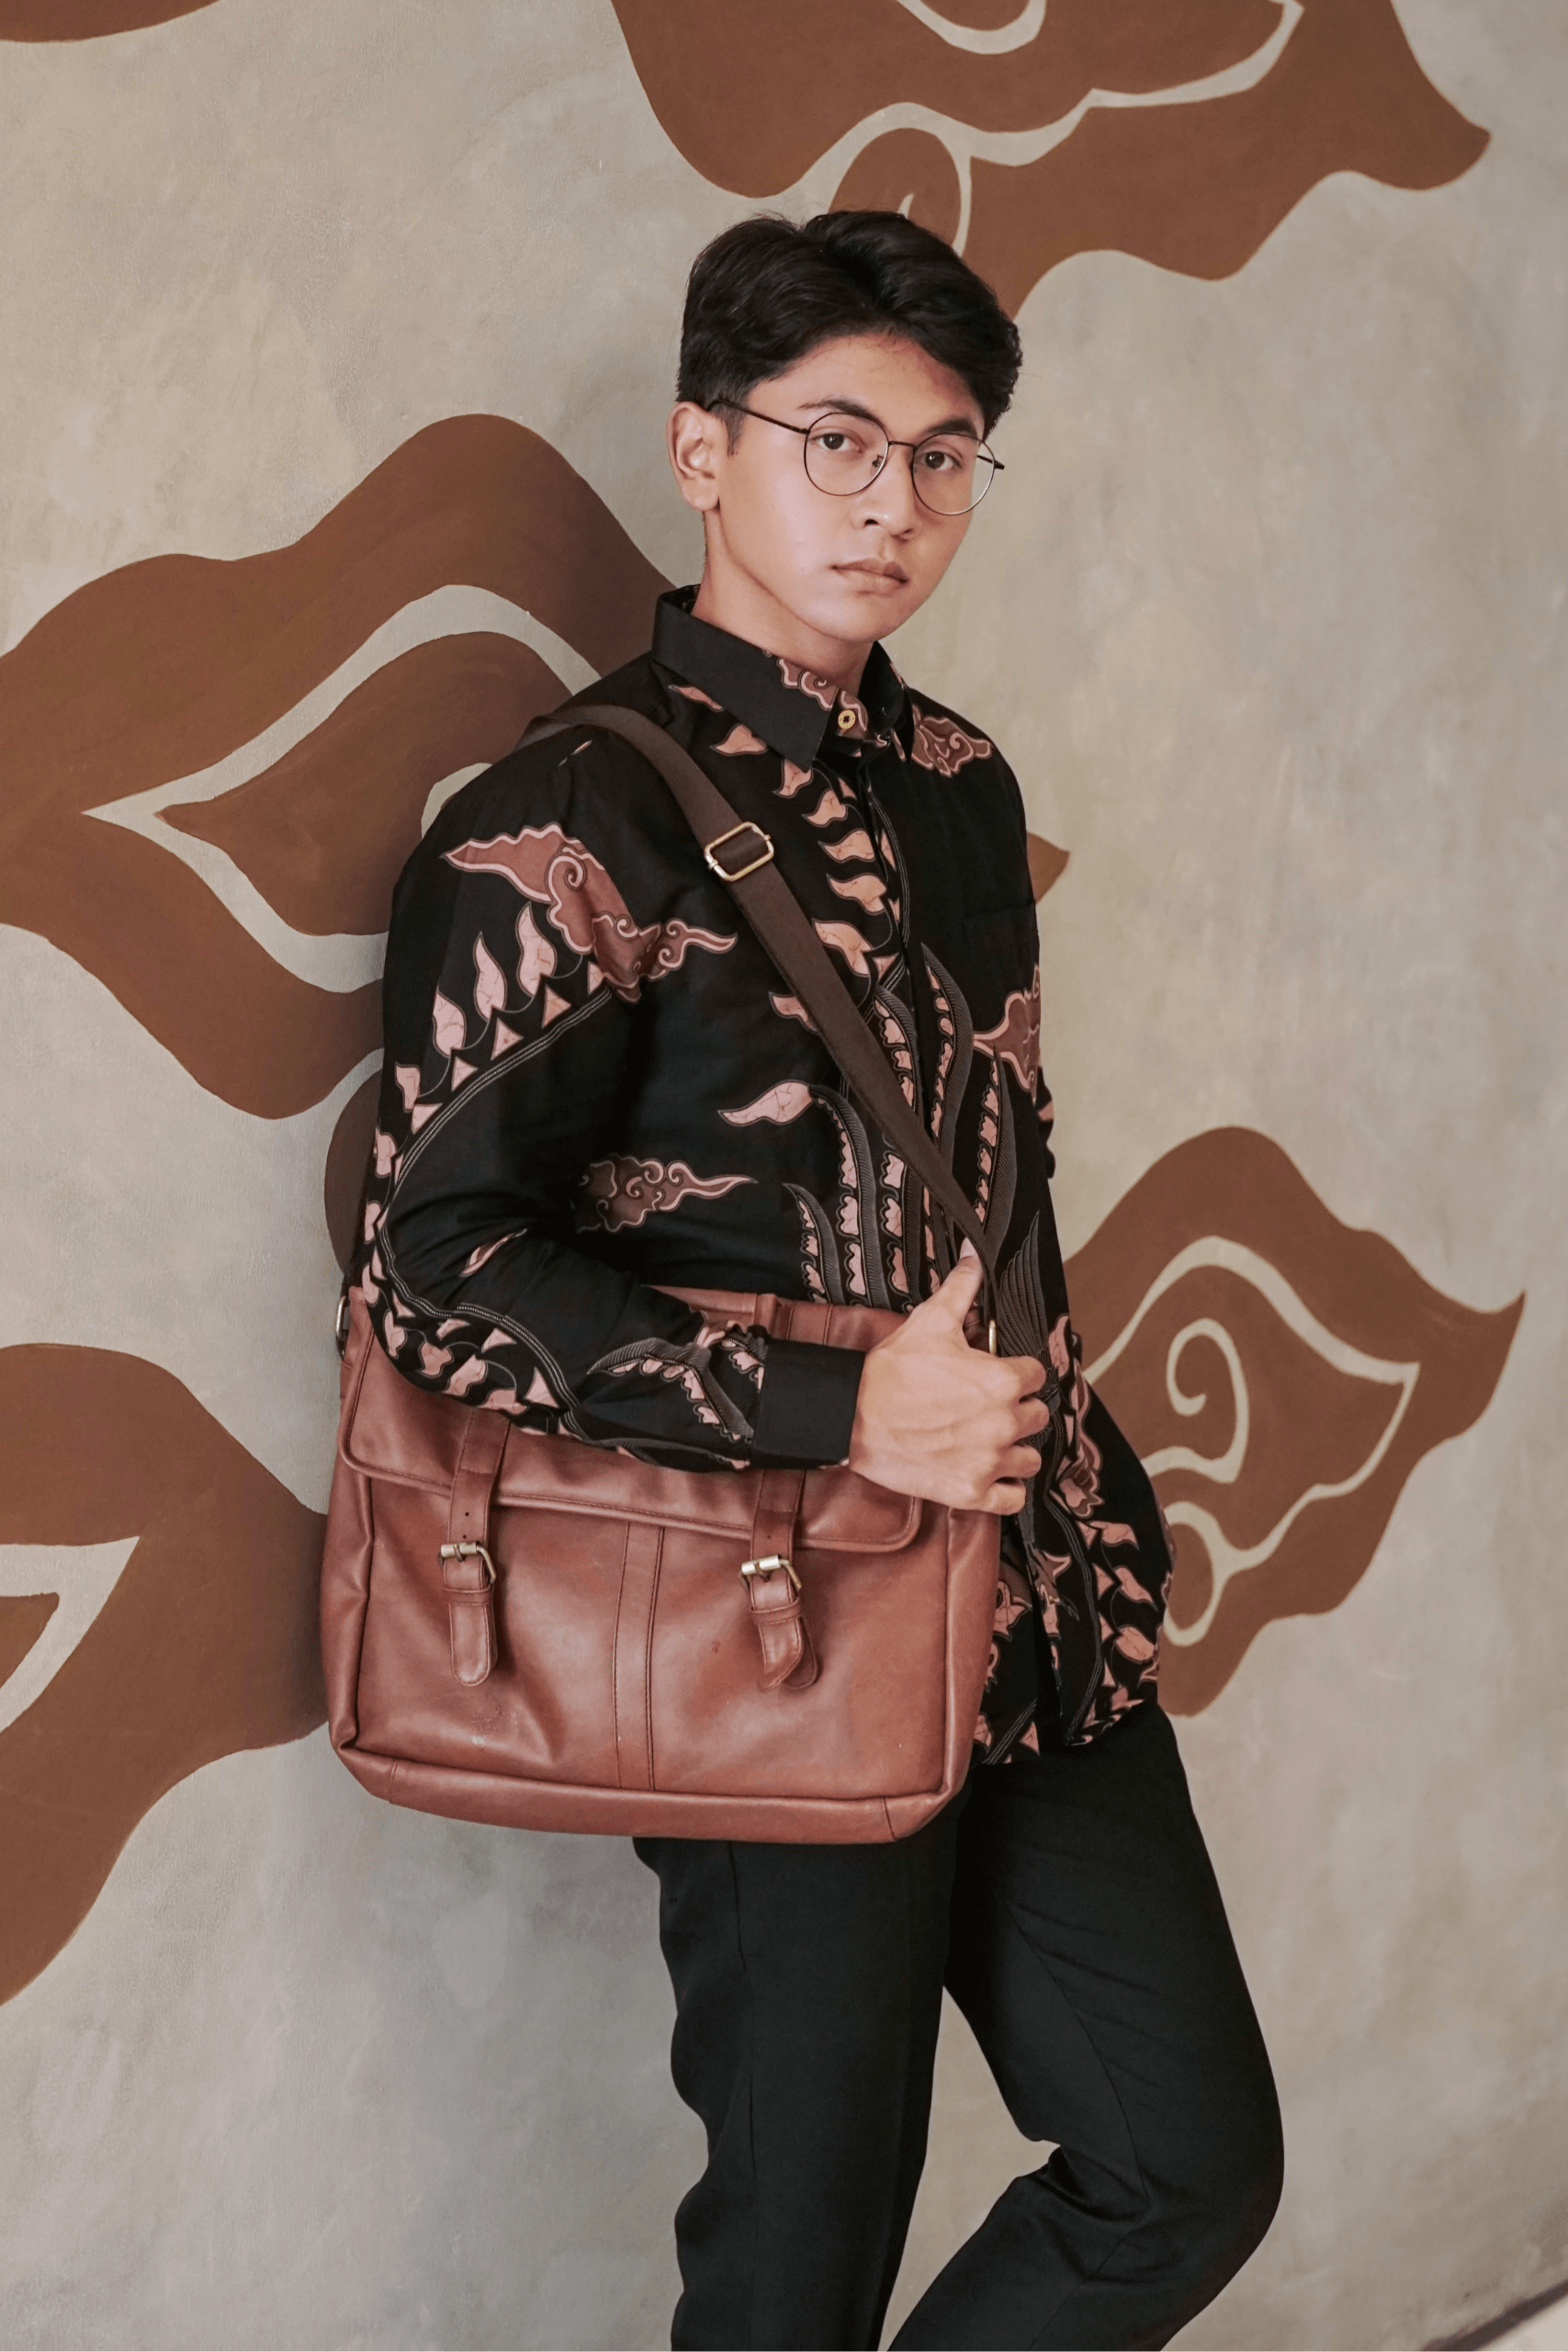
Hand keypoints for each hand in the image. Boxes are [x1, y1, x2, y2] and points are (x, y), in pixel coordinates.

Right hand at [846, 1245, 1048, 1513]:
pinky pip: (1013, 1498)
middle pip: (1037, 1417)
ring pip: (1029, 1458)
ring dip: (1014, 1449)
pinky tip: (988, 1472)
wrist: (852, 1416)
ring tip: (989, 1441)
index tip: (998, 1375)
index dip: (1016, 1372)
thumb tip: (975, 1257)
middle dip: (1017, 1409)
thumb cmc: (892, 1371)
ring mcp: (989, 1461)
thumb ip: (962, 1289)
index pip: (1035, 1375)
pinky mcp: (971, 1492)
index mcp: (1002, 1381)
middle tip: (988, 1407)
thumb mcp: (930, 1321)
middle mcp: (1004, 1423)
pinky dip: (1005, 1488)